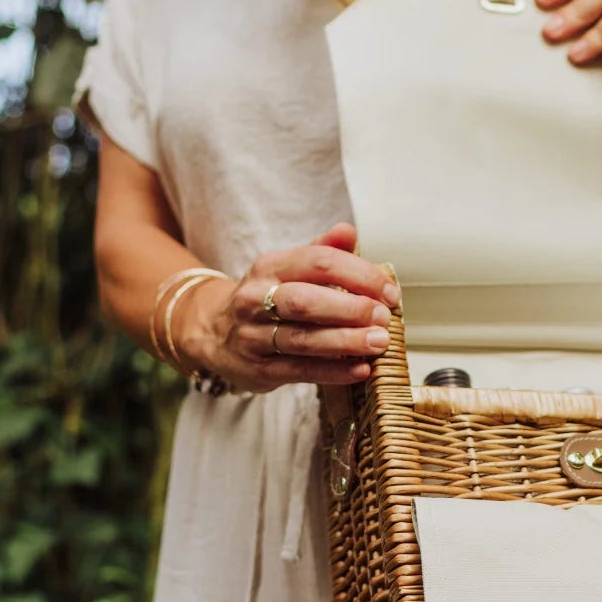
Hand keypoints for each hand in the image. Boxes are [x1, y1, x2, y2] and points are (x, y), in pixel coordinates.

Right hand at [177, 223, 399, 393]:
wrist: (212, 333)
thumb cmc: (265, 299)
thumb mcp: (287, 269)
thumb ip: (321, 251)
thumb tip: (348, 231)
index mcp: (270, 267)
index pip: (318, 262)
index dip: (358, 275)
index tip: (388, 290)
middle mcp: (256, 298)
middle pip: (306, 300)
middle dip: (350, 309)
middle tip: (383, 317)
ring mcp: (253, 335)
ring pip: (302, 339)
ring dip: (345, 341)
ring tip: (378, 343)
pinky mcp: (257, 369)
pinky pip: (299, 370)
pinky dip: (333, 370)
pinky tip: (360, 369)